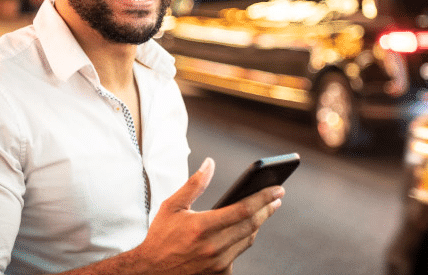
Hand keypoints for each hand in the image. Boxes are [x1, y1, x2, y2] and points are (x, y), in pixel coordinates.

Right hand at [133, 157, 283, 274]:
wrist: (150, 271)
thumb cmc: (160, 236)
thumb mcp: (172, 206)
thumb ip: (194, 184)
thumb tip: (209, 163)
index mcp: (202, 226)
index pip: (243, 209)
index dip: (264, 197)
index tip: (277, 189)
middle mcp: (213, 247)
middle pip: (252, 224)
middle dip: (267, 208)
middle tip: (277, 197)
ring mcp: (218, 263)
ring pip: (248, 239)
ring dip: (258, 223)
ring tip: (264, 209)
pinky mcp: (219, 274)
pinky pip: (239, 253)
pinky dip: (243, 240)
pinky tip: (243, 229)